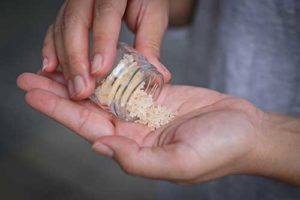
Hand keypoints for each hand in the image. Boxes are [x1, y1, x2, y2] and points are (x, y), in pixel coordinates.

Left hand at [17, 72, 265, 183]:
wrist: (246, 129)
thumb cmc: (220, 150)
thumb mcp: (180, 163)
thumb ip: (138, 161)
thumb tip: (101, 147)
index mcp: (134, 148)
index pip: (87, 127)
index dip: (58, 110)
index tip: (32, 94)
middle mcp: (134, 129)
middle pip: (88, 108)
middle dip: (58, 92)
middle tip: (29, 76)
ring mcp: (144, 109)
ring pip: (104, 92)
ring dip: (79, 78)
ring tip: (53, 64)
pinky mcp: (157, 93)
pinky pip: (128, 79)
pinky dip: (108, 70)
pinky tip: (91, 62)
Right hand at [41, 0, 170, 99]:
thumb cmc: (143, 0)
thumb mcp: (152, 16)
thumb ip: (150, 42)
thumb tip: (158, 74)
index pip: (106, 14)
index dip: (102, 43)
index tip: (99, 71)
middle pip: (76, 23)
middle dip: (76, 59)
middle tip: (82, 89)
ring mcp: (75, 3)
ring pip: (61, 29)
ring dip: (64, 61)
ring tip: (71, 87)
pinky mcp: (67, 13)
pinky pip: (54, 30)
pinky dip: (51, 51)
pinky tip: (51, 69)